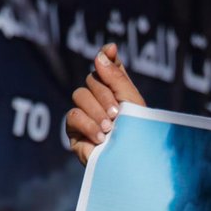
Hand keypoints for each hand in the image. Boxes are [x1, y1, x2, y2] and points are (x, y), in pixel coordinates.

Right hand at [65, 43, 145, 163]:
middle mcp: (98, 99)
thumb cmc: (137, 134)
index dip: (107, 56)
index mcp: (116, 91)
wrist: (131, 162)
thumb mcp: (131, 102)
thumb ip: (116, 76)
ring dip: (97, 112)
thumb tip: (102, 53)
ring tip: (111, 128)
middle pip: (91, 80)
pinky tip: (101, 137)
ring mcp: (85, 114)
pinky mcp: (75, 132)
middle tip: (117, 114)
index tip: (111, 49)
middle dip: (105, 96)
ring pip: (80, 96)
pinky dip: (88, 125)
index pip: (106, 66)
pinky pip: (73, 116)